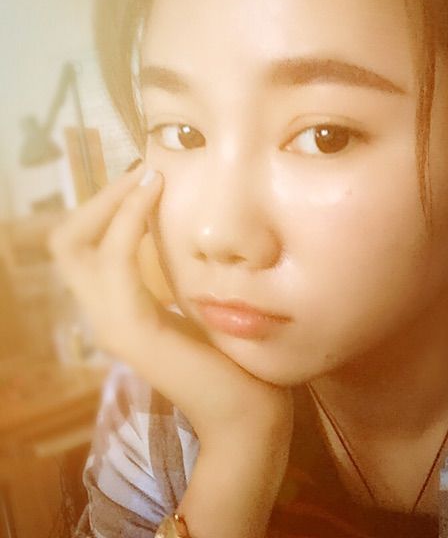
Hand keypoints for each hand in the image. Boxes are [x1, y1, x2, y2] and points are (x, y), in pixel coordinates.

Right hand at [49, 166, 292, 443]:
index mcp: (118, 307)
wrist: (246, 410)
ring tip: (148, 175)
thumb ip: (174, 274)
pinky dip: (128, 223)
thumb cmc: (231, 354)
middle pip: (67, 240)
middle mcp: (104, 314)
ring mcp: (111, 324)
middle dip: (101, 198)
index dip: (105, 207)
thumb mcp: (195, 301)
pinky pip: (114, 263)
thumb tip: (176, 231)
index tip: (144, 178)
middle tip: (142, 172)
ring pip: (77, 246)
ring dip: (113, 202)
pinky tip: (154, 200)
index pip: (82, 245)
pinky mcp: (132, 331)